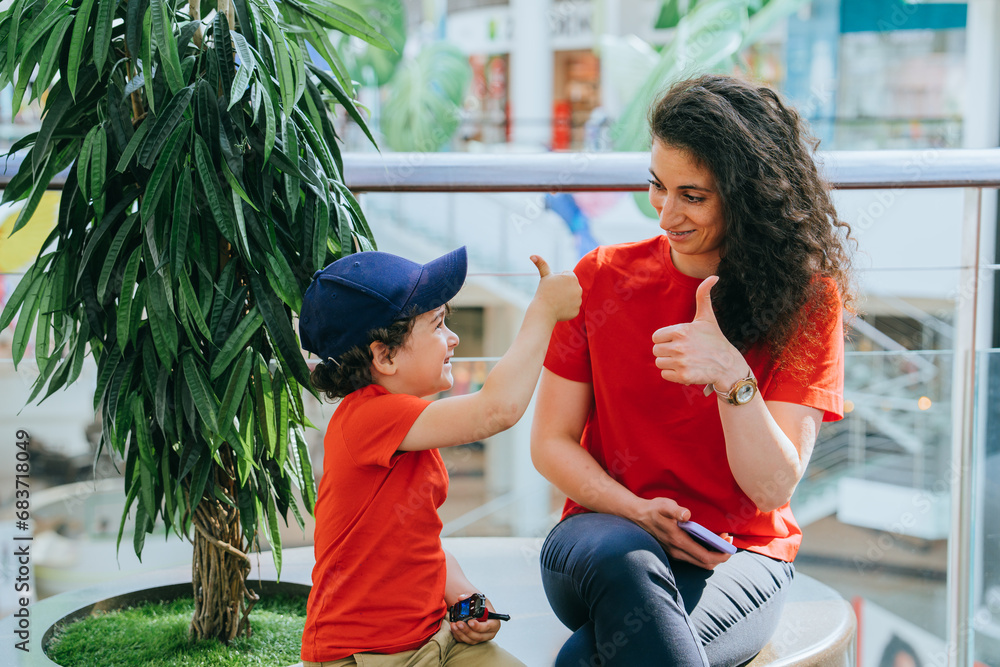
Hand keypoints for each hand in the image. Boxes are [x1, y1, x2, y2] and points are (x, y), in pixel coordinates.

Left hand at [449, 594, 501, 644]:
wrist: (478, 610)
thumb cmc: (482, 605)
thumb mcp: (479, 599)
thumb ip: (470, 596)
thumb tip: (461, 598)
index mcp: (494, 623)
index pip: (487, 627)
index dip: (478, 626)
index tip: (470, 621)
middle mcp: (489, 633)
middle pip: (478, 636)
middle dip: (467, 630)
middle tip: (459, 623)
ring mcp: (481, 638)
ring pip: (471, 640)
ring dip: (461, 633)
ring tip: (454, 625)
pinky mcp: (473, 640)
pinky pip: (465, 641)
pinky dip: (458, 636)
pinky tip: (453, 629)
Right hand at [531, 255, 581, 322]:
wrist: (544, 311)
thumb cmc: (543, 292)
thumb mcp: (544, 276)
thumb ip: (541, 264)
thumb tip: (532, 255)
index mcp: (572, 277)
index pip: (568, 275)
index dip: (559, 280)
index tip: (554, 285)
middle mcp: (578, 288)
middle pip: (571, 286)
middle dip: (564, 288)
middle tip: (555, 294)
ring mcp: (578, 300)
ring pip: (572, 296)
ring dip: (566, 297)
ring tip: (557, 300)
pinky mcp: (577, 310)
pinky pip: (572, 307)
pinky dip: (567, 308)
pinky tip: (559, 308)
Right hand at [629, 497, 732, 569]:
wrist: (637, 516)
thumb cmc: (653, 509)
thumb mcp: (664, 505)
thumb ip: (675, 510)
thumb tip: (686, 515)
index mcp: (679, 542)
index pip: (705, 557)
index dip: (721, 555)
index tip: (730, 545)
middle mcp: (678, 552)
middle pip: (706, 564)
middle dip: (721, 556)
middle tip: (728, 541)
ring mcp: (676, 553)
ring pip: (700, 563)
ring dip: (714, 555)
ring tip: (721, 540)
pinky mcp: (674, 551)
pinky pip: (695, 558)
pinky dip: (706, 553)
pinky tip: (708, 541)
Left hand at [651, 275, 746, 389]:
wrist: (728, 365)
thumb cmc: (714, 340)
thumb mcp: (707, 317)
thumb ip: (703, 296)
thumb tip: (714, 277)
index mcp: (680, 330)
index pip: (656, 337)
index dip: (666, 339)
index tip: (679, 341)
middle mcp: (679, 346)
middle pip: (656, 351)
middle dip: (667, 352)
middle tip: (683, 352)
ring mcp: (681, 362)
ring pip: (659, 363)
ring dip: (670, 363)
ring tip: (685, 360)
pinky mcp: (683, 376)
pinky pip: (664, 375)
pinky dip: (673, 374)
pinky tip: (686, 370)